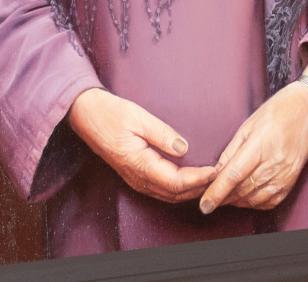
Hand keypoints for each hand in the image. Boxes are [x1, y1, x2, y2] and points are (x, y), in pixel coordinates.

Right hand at [67, 87, 215, 202]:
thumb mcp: (138, 118)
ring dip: (190, 190)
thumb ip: (162, 134)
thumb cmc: (110, 113)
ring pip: (169, 194)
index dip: (198, 179)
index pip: (176, 182)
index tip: (216, 169)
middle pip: (175, 194)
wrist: (85, 116)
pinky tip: (192, 178)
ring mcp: (135, 179)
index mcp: (139, 164)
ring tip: (211, 178)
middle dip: (199, 188)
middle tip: (221, 176)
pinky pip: (161, 189)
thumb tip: (184, 148)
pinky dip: (180, 188)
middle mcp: (137, 178)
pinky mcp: (135, 175)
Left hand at [198, 79, 307, 213]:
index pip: (233, 176)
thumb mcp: (248, 124)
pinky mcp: (291, 182)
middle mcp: (274, 163)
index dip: (216, 193)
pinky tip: (245, 196)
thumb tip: (215, 172)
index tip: (204, 204)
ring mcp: (284, 175)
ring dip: (235, 201)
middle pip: (241, 190)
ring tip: (225, 196)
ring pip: (253, 199)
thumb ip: (231, 151)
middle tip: (208, 198)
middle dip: (222, 197)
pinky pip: (268, 202)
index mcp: (260, 145)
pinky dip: (253, 203)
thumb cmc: (279, 111)